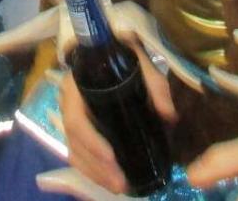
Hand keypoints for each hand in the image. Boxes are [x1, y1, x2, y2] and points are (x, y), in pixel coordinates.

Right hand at [59, 41, 176, 194]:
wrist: (109, 50)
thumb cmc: (123, 55)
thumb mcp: (141, 63)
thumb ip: (155, 85)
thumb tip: (168, 116)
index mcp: (77, 86)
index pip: (77, 120)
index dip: (92, 142)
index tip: (112, 158)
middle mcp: (68, 104)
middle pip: (75, 142)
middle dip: (97, 167)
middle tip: (121, 184)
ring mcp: (72, 118)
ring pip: (75, 152)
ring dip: (95, 174)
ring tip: (119, 187)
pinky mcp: (79, 129)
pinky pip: (79, 154)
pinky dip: (92, 170)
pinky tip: (108, 180)